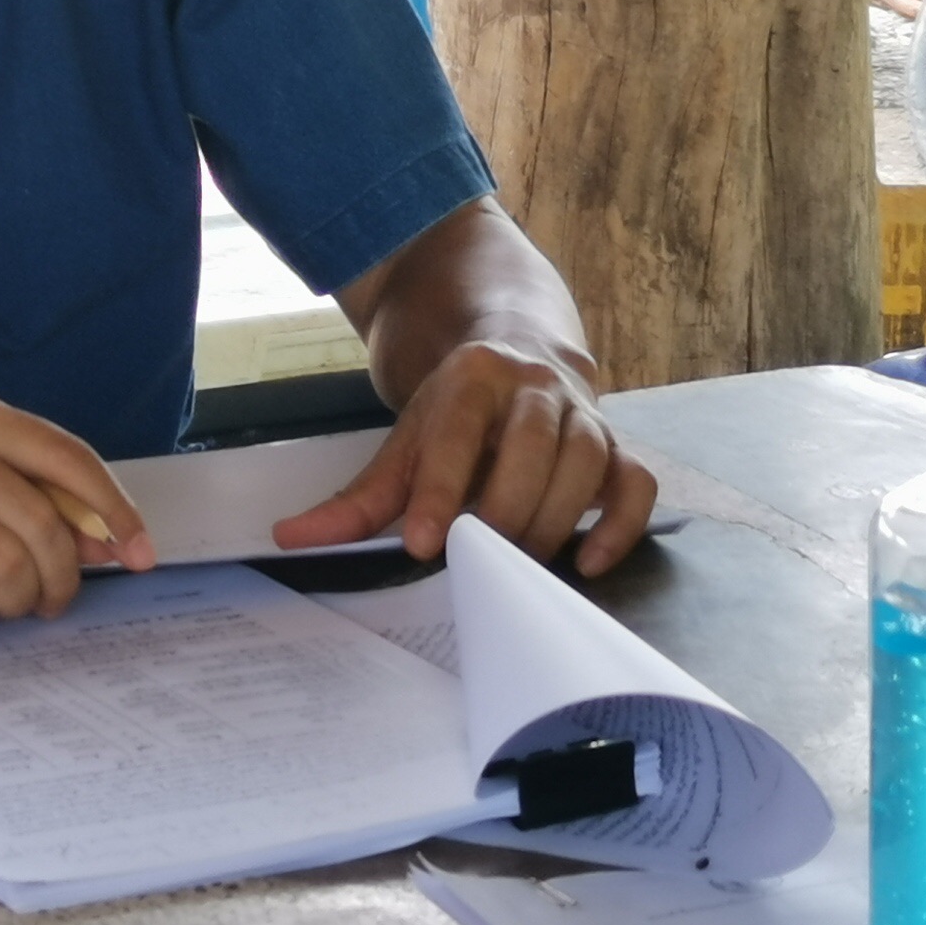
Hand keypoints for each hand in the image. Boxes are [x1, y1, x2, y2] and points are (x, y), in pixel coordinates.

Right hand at [0, 390, 153, 629]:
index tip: (140, 553)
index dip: (114, 510)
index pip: (66, 458)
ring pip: (7, 568)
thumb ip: (14, 482)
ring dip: (20, 601)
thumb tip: (99, 537)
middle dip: (64, 576)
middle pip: (43, 525)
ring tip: (6, 603)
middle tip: (53, 598)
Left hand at [274, 337, 657, 573]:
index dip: (439, 490)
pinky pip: (636, 483)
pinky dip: (620, 525)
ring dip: (554, 520)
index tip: (420, 543)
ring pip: (586, 462)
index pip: (457, 433)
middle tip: (476, 560)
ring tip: (519, 565)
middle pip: (531, 445)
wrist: (516, 358)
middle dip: (503, 509)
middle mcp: (535, 386)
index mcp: (473, 376)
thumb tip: (289, 538)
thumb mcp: (403, 444)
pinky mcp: (617, 447)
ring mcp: (584, 414)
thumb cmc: (456, 418)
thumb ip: (356, 498)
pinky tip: (587, 563)